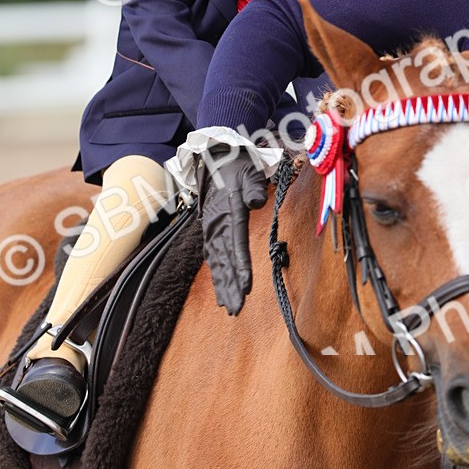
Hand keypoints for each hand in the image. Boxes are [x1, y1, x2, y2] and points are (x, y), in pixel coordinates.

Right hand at [198, 144, 267, 314]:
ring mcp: (211, 229)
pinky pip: (212, 257)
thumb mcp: (250, 170)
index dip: (240, 265)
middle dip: (230, 285)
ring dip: (223, 285)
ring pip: (217, 262)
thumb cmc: (237, 166)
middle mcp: (217, 224)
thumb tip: (258, 201)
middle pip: (224, 259)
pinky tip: (220, 291)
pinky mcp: (210, 231)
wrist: (215, 160)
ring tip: (229, 307)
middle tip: (236, 309)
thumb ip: (254, 186)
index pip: (235, 242)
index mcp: (228, 211)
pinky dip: (216, 275)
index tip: (245, 286)